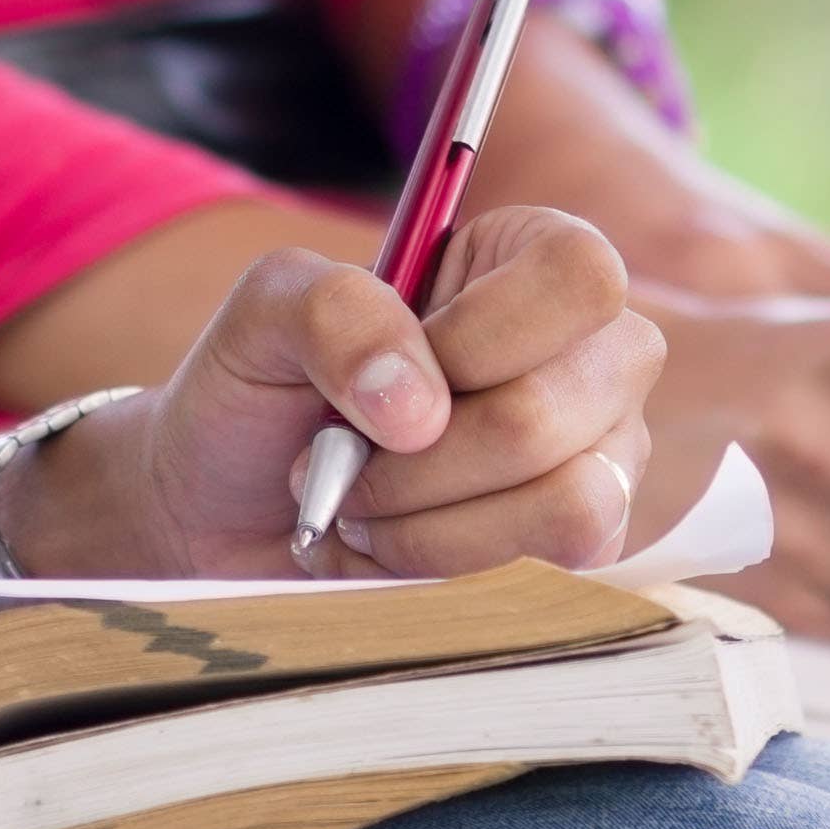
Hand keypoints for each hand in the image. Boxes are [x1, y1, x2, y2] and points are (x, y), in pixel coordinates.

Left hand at [60, 207, 666, 580]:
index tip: (391, 381)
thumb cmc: (259, 391)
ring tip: (364, 506)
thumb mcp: (264, 316)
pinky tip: (390, 548)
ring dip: (428, 525)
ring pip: (568, 502)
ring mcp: (603, 451)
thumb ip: (333, 313)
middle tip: (343, 458)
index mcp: (526, 260)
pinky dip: (440, 568)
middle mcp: (588, 351)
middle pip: (554, 410)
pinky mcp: (586, 543)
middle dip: (418, 462)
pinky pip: (550, 568)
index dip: (481, 338)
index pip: (578, 276)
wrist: (227, 507)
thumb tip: (421, 409)